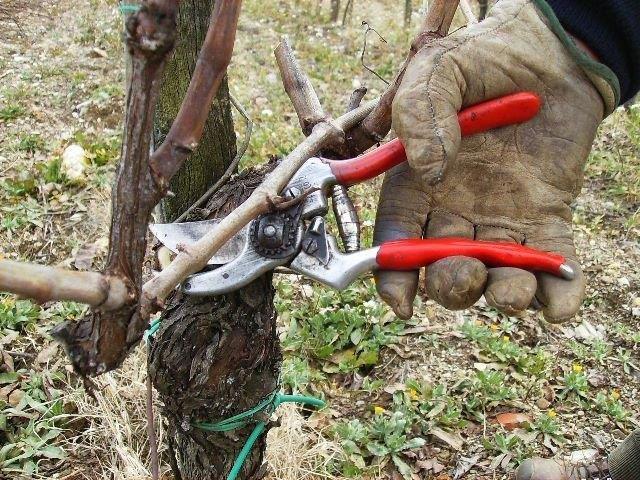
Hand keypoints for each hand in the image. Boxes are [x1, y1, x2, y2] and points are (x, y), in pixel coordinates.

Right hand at [374, 0, 616, 320]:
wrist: (552, 53)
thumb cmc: (485, 58)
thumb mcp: (438, 69)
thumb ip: (420, 113)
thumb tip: (430, 173)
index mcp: (417, 183)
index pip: (397, 238)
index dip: (394, 275)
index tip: (400, 300)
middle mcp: (455, 209)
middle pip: (443, 268)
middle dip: (451, 285)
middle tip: (466, 274)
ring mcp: (502, 217)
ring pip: (495, 275)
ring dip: (502, 296)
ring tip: (514, 290)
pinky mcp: (547, 217)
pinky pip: (551, 262)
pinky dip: (559, 292)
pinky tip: (560, 302)